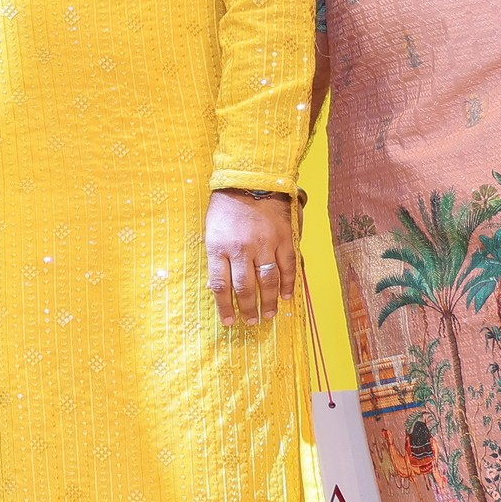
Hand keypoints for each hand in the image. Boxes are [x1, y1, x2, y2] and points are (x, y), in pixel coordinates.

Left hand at [205, 190, 298, 327]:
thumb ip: (218, 257)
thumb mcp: (211, 231)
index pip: (221, 285)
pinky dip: (288, 284)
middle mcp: (242, 249)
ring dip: (269, 302)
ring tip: (268, 314)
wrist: (250, 179)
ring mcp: (265, 244)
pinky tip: (287, 296)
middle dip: (248, 309)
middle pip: (245, 288)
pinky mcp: (284, 239)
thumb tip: (221, 286)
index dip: (225, 307)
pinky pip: (288, 267)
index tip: (229, 322)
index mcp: (219, 248)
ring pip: (268, 281)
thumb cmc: (226, 207)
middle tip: (251, 322)